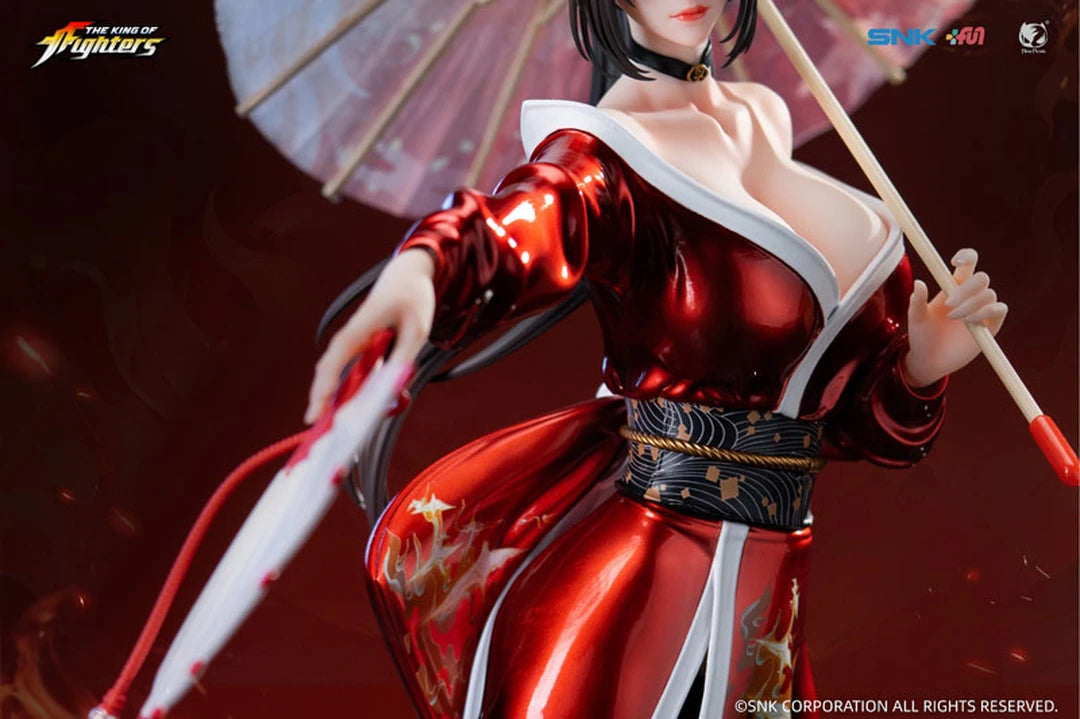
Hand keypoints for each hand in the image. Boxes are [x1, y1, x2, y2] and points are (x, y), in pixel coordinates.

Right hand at [305, 249, 435, 423]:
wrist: (408, 276)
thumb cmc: (411, 299)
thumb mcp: (416, 330)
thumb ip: (403, 359)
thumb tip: (393, 391)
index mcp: (356, 332)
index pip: (332, 365)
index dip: (322, 392)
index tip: (315, 417)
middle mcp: (348, 341)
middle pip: (327, 376)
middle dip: (321, 405)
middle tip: (318, 437)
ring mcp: (352, 346)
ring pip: (336, 378)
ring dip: (333, 404)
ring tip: (331, 435)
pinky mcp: (361, 352)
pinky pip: (350, 377)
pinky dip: (349, 396)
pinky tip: (355, 416)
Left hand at [902, 248, 1007, 387]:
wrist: (929, 360)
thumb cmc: (921, 335)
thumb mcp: (916, 317)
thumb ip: (917, 301)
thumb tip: (918, 283)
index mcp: (953, 286)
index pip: (969, 262)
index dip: (966, 256)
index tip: (954, 262)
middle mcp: (971, 295)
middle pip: (981, 278)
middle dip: (967, 288)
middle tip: (949, 304)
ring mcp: (983, 309)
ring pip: (989, 294)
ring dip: (972, 304)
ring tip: (956, 318)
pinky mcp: (991, 325)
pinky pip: (999, 309)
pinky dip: (987, 311)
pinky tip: (971, 321)